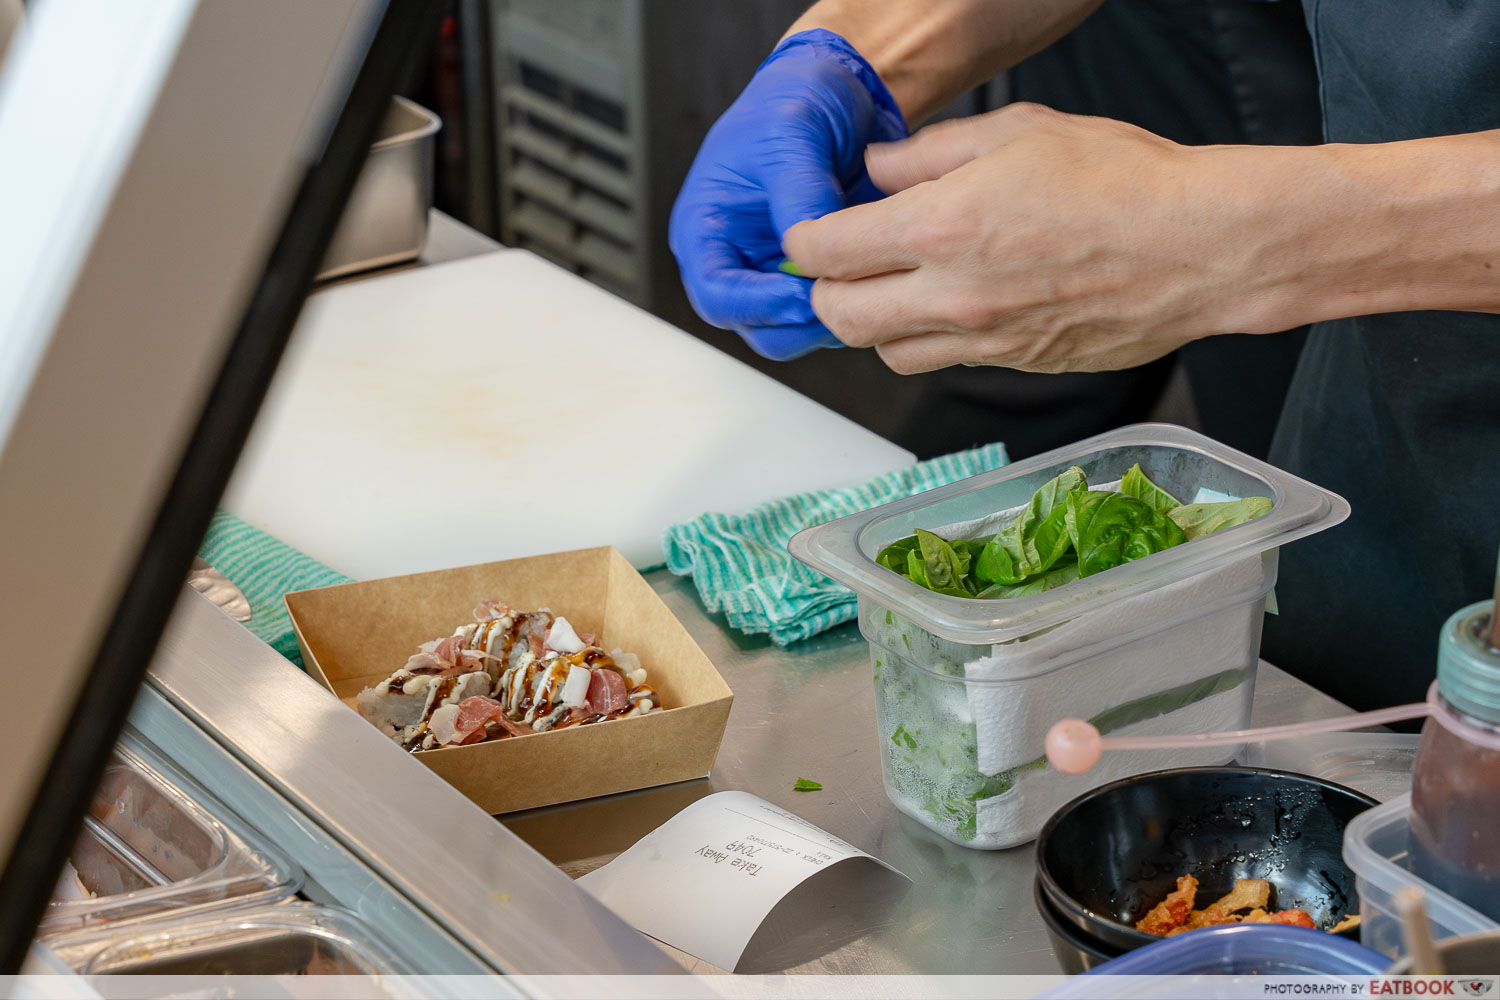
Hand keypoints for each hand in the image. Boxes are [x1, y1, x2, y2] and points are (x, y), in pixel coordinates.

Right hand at [668, 29, 905, 360]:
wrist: (840, 90)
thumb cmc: (795, 100)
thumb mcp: (791, 133)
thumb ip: (798, 193)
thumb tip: (810, 246)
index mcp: (707, 228)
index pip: (717, 295)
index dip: (758, 305)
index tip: (803, 292)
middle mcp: (738, 259)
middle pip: (758, 327)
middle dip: (802, 322)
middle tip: (845, 296)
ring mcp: (778, 273)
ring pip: (798, 331)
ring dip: (835, 317)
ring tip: (868, 279)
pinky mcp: (817, 276)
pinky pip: (835, 312)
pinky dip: (858, 302)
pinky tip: (880, 274)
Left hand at [783, 104, 1284, 373]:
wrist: (1203, 249)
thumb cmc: (1124, 181)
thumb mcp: (1017, 131)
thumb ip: (928, 153)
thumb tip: (875, 169)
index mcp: (941, 228)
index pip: (826, 251)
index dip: (804, 241)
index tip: (811, 231)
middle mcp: (952, 295)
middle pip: (840, 318)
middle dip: (826, 291)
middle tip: (842, 265)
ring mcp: (984, 340)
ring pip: (886, 353)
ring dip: (876, 323)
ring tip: (898, 287)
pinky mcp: (1016, 365)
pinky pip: (944, 363)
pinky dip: (929, 340)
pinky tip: (951, 306)